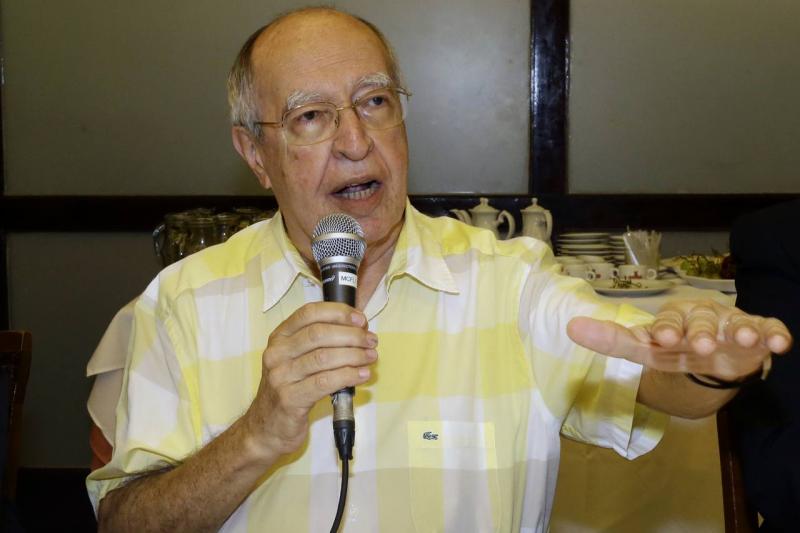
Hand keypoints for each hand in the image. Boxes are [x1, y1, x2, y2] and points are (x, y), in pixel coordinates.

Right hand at [244, 302, 377, 456]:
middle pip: (319, 334)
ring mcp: (280, 376)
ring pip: (324, 357)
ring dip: (354, 355)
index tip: (360, 319)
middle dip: (352, 335)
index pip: (309, 313)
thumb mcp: (296, 359)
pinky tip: (362, 375)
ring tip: (371, 357)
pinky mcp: (289, 399)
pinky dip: (348, 376)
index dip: (338, 312)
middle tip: (371, 341)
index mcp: (279, 337)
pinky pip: (325, 382)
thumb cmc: (289, 389)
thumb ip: (319, 343)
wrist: (266, 427)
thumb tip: (358, 328)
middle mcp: (277, 353)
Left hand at [567, 300, 792, 379]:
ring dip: (740, 329)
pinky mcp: (757, 333)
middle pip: (702, 320)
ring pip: (736, 322)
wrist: (712, 354)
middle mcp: (702, 317)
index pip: (667, 321)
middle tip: (701, 343)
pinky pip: (768, 329)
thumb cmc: (674, 347)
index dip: (666, 328)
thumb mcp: (644, 349)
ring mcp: (731, 324)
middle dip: (701, 331)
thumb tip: (570, 327)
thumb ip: (611, 340)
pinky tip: (780, 342)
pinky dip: (774, 333)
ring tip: (743, 338)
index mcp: (673, 318)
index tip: (663, 337)